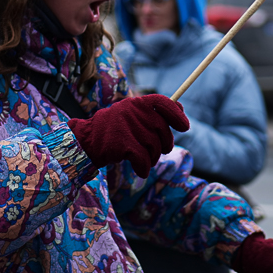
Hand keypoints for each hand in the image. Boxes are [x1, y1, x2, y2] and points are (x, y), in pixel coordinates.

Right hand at [68, 94, 188, 177]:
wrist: (87, 141)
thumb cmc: (114, 129)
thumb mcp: (133, 115)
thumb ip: (155, 111)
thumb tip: (181, 106)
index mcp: (137, 103)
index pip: (164, 103)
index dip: (177, 115)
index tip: (185, 127)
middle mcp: (134, 113)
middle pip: (163, 131)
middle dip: (164, 145)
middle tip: (157, 151)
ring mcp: (129, 128)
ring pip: (155, 148)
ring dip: (152, 158)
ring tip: (142, 159)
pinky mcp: (124, 145)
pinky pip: (144, 160)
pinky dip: (143, 168)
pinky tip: (139, 169)